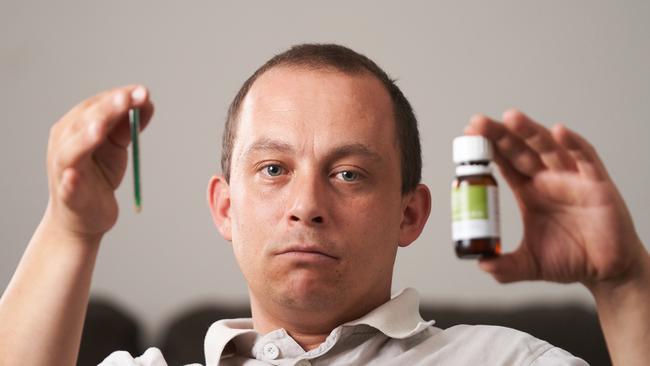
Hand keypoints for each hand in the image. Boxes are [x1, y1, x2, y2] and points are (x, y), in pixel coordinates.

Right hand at [44, 85, 153, 238]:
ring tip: (100, 129)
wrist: (84, 217)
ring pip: (72, 150)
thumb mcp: (116, 146)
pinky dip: (70, 180)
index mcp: (76, 127)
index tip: (142, 91)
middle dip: (107, 109)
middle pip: (84, 122)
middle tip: (126, 99)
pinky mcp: (69, 195)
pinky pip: (68, 186)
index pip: (96, 105)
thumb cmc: (99, 175)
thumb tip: (147, 100)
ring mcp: (64, 169)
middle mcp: (65, 143)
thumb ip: (128, 124)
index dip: (119, 97)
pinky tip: (73, 176)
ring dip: (85, 138)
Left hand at [465, 109, 646, 286]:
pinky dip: (573, 144)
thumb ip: (506, 267)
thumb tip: (482, 265)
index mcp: (530, 192)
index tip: (468, 135)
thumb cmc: (572, 259)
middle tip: (478, 121)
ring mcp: (572, 179)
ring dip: (530, 132)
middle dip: (500, 134)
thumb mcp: (531, 264)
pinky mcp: (597, 184)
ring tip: (510, 118)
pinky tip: (558, 131)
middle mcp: (549, 179)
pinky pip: (585, 158)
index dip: (488, 148)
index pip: (505, 163)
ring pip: (548, 148)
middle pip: (520, 150)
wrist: (608, 271)